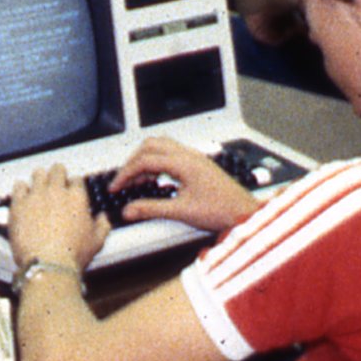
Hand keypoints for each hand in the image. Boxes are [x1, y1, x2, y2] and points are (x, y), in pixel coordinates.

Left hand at [7, 165, 107, 274]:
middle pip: (57, 170)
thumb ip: (102, 225)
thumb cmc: (72, 254)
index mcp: (77, 197)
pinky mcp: (19, 204)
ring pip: (38, 174)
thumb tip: (103, 218)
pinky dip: (21, 189)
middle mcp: (57, 191)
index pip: (76, 180)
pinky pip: (19, 186)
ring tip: (39, 185)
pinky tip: (23, 194)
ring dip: (40, 178)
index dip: (74, 185)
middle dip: (57, 174)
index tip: (71, 190)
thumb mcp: (97, 241)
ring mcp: (36, 196)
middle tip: (56, 181)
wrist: (48, 263)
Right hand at [114, 135, 257, 232]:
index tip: (116, 187)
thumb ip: (151, 209)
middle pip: (150, 146)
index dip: (126, 173)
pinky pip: (172, 154)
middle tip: (124, 180)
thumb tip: (129, 210)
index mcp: (183, 163)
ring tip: (137, 181)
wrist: (244, 213)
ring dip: (145, 160)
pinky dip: (158, 163)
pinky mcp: (199, 165)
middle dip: (133, 162)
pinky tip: (156, 180)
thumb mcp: (181, 212)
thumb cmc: (221, 210)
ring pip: (161, 147)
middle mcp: (189, 155)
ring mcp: (195, 158)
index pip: (145, 160)